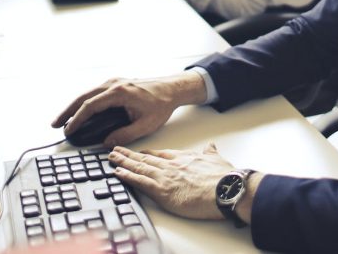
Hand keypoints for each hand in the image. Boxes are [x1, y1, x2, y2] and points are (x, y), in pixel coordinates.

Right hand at [51, 72, 206, 145]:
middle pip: (83, 97)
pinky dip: (83, 102)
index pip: (90, 106)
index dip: (76, 120)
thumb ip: (125, 135)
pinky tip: (78, 112)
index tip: (68, 131)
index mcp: (119, 92)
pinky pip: (94, 93)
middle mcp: (114, 84)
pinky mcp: (116, 84)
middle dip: (67, 111)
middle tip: (54, 125)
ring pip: (87, 93)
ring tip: (62, 120)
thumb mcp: (145, 125)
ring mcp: (114, 82)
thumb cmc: (161, 105)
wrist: (172, 89)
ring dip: (73, 106)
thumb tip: (106, 144)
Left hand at [109, 143, 233, 220]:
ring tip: (112, 157)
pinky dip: (127, 176)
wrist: (225, 188)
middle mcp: (171, 165)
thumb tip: (211, 146)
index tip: (139, 151)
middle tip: (116, 150)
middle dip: (129, 154)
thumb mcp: (217, 159)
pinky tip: (117, 173)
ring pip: (139, 167)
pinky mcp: (161, 191)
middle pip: (145, 159)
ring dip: (123, 162)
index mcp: (183, 158)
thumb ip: (210, 153)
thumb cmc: (223, 177)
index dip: (148, 153)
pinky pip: (139, 182)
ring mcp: (165, 177)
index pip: (161, 154)